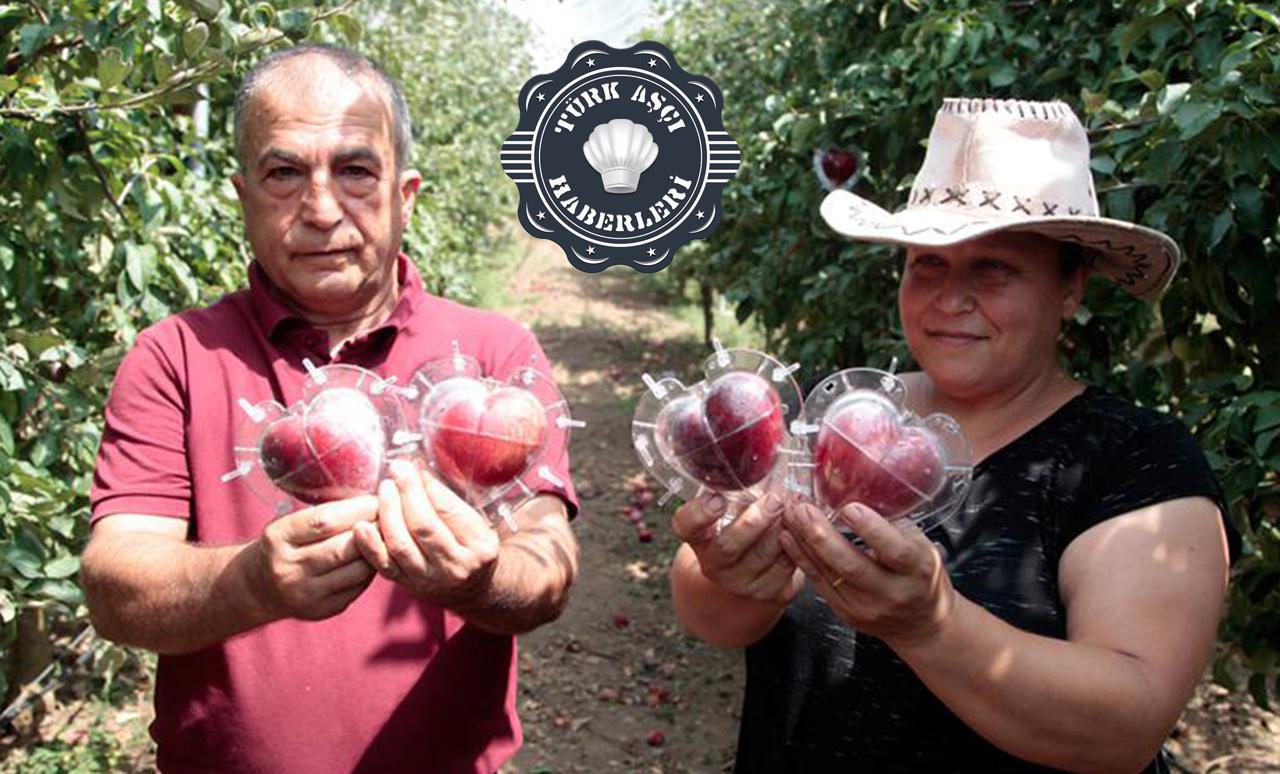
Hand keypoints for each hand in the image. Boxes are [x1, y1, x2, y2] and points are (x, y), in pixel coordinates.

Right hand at [248, 495, 378, 620]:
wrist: (261, 587)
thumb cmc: (287, 545)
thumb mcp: (291, 523)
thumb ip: (325, 515)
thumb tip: (372, 499)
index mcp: (278, 537)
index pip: (324, 520)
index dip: (357, 508)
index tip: (378, 498)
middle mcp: (288, 568)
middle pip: (343, 547)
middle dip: (373, 529)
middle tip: (392, 516)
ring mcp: (304, 593)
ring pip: (356, 570)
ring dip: (377, 551)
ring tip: (386, 536)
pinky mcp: (321, 610)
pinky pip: (357, 587)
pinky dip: (370, 570)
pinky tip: (373, 558)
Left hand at [352, 459, 500, 609]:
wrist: (471, 588)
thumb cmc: (471, 546)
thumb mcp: (473, 521)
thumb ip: (447, 498)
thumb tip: (416, 469)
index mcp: (479, 545)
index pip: (449, 510)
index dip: (426, 485)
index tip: (412, 466)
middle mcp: (456, 566)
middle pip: (424, 526)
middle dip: (406, 494)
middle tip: (396, 471)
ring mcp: (431, 579)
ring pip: (401, 545)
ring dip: (387, 513)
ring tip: (384, 490)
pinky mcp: (408, 585)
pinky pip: (384, 565)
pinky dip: (370, 545)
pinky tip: (361, 525)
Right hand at [672, 491, 803, 605]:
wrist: (750, 574)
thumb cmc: (742, 526)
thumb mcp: (733, 507)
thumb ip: (737, 487)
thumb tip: (760, 450)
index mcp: (700, 537)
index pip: (686, 526)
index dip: (699, 513)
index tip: (716, 499)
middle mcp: (715, 564)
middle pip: (729, 546)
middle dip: (754, 521)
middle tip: (774, 499)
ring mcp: (743, 582)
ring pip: (765, 556)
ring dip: (783, 528)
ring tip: (796, 506)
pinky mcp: (771, 592)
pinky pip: (789, 567)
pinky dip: (799, 543)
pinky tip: (805, 525)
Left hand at [780, 500, 954, 646]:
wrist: (919, 622)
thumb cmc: (920, 574)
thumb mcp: (920, 545)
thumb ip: (893, 523)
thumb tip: (859, 489)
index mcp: (917, 570)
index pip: (894, 551)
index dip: (871, 529)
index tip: (849, 507)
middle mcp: (892, 592)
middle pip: (851, 565)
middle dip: (822, 535)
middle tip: (803, 509)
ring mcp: (866, 607)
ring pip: (829, 574)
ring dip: (804, 542)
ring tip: (790, 516)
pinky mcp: (845, 613)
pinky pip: (818, 583)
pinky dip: (801, 557)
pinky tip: (789, 537)